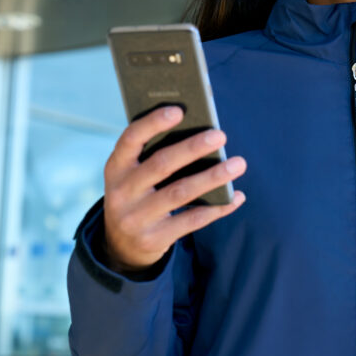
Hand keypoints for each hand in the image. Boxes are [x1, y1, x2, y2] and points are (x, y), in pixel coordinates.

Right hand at [102, 105, 246, 271]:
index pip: (131, 139)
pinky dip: (218, 207)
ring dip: (213, 177)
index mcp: (116, 167)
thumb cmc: (138, 193)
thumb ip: (154, 154)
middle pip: (161, 165)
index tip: (179, 110)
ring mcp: (136, 217)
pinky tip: (236, 196)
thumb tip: (200, 133)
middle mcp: (122, 192)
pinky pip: (192, 220)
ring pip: (181, 193)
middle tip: (220, 135)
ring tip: (238, 164)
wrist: (121, 245)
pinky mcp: (154, 238)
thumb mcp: (133, 174)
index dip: (153, 123)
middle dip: (193, 148)